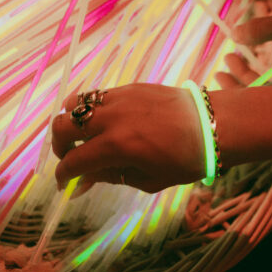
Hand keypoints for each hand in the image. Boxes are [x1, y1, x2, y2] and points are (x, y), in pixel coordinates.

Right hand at [51, 84, 206, 192]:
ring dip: (71, 121)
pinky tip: (103, 120)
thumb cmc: (185, 160)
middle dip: (59, 145)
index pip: (74, 160)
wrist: (213, 125)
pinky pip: (97, 95)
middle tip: (70, 156)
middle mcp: (111, 119)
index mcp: (116, 147)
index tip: (64, 183)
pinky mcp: (128, 87)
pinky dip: (90, 108)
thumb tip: (83, 182)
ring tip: (83, 134)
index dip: (63, 175)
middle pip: (62, 125)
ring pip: (75, 103)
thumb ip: (111, 177)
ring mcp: (118, 98)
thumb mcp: (147, 179)